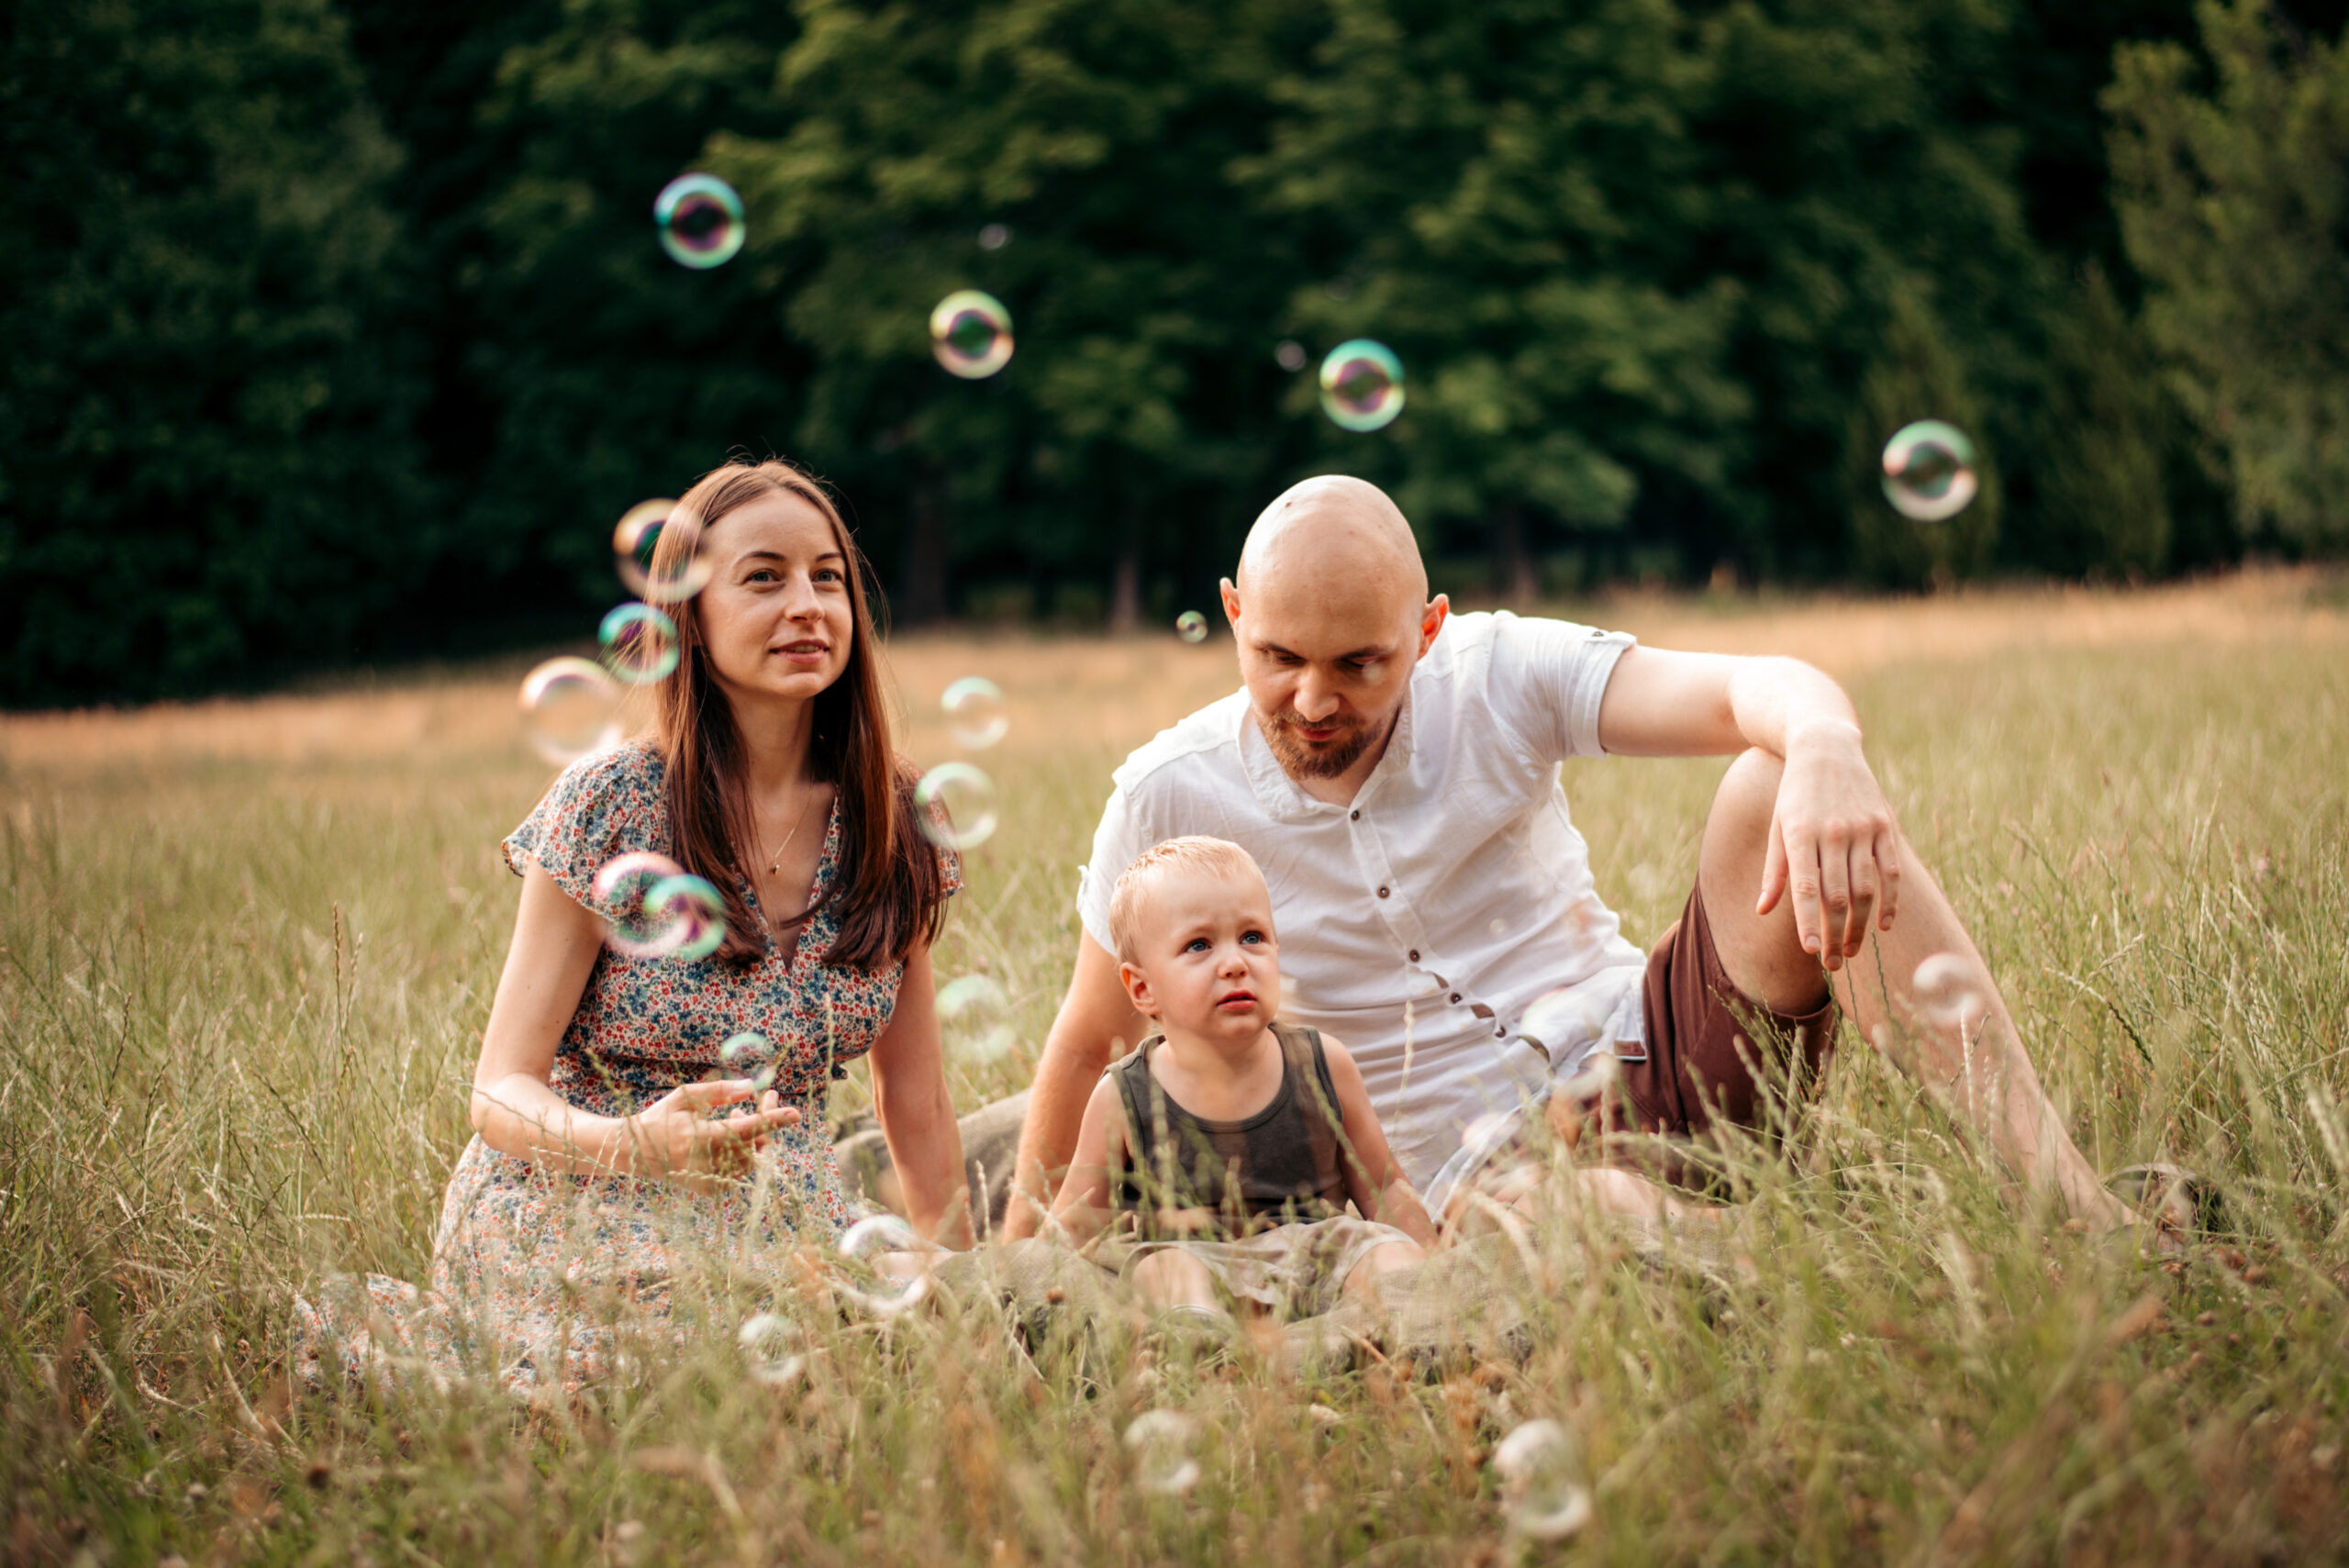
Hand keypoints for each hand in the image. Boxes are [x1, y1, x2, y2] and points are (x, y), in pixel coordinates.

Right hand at [627, 1079, 800, 1187]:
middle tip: (766, 1097)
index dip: (772, 1121)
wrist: (637, 1153)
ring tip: (736, 1116)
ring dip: (752, 1136)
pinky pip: (741, 1171)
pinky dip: (742, 1153)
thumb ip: (718, 1091)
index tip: (795, 1113)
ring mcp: (709, 1180)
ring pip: (751, 1160)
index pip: (745, 1129)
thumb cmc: (662, 1118)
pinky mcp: (711, 1190)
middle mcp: (707, 1163)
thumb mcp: (685, 1096)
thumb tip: (751, 1087)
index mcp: (701, 1138)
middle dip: (766, 1122)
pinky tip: (728, 1138)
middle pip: (754, 1145)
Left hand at [1756, 722, 1900, 970]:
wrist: (1826, 748)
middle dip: (1835, 934)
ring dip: (1860, 926)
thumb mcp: (1777, 826)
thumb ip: (1774, 870)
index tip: (1811, 952)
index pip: (1805, 887)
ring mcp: (1862, 828)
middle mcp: (1833, 832)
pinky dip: (1889, 901)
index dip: (1809, 922)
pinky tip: (1882, 925)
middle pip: (1837, 896)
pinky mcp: (1885, 826)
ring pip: (1866, 889)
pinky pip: (1891, 871)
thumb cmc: (1795, 795)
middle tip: (1831, 963)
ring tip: (1851, 951)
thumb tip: (1763, 910)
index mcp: (1799, 833)